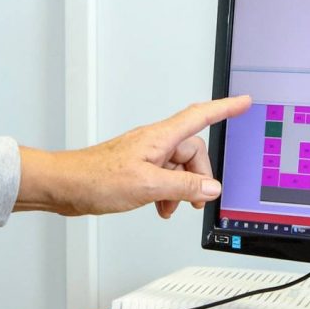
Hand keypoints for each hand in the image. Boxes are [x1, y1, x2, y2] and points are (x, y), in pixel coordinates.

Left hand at [16, 96, 253, 218]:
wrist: (66, 185)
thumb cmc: (96, 178)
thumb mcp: (148, 185)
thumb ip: (183, 186)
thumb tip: (211, 188)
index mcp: (160, 137)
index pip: (201, 116)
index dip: (225, 108)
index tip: (243, 102)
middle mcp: (155, 142)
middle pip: (193, 151)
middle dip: (200, 175)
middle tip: (198, 199)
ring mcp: (145, 155)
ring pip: (179, 167)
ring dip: (181, 188)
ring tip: (173, 206)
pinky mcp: (137, 169)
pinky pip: (164, 177)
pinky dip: (167, 192)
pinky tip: (160, 206)